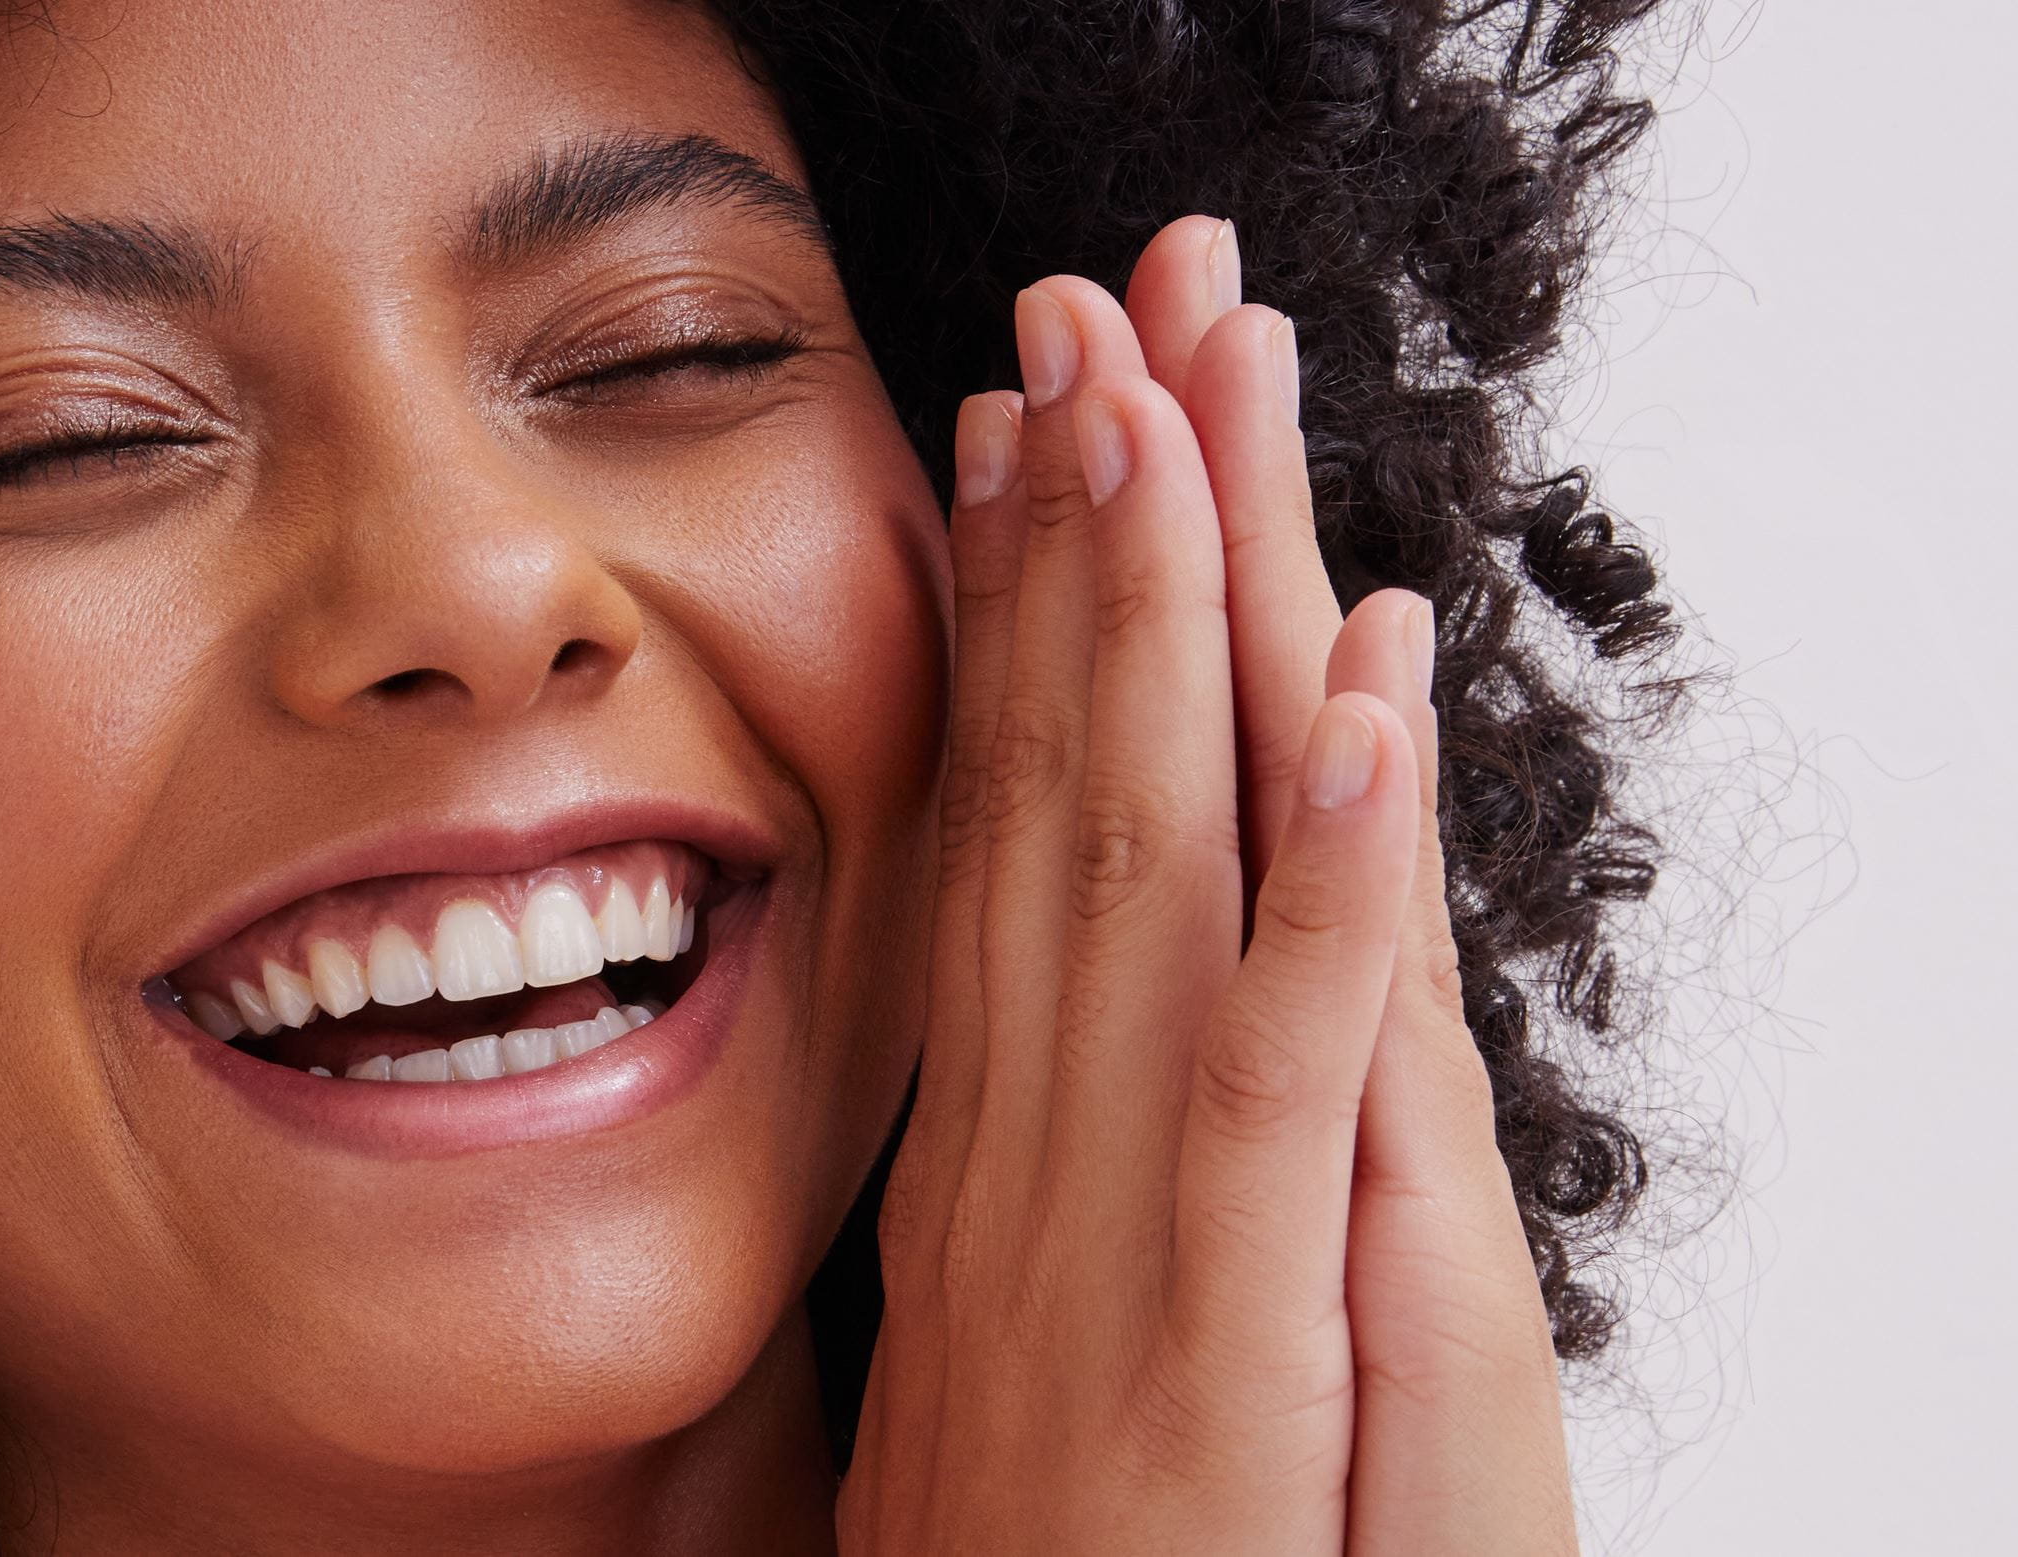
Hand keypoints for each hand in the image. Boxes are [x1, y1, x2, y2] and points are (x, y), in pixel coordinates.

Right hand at [834, 218, 1575, 1553]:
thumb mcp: (988, 1365)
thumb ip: (999, 1193)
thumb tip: (997, 1062)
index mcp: (991, 1145)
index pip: (1001, 833)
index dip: (1010, 620)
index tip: (1016, 441)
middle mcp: (1028, 1145)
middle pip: (1067, 791)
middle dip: (1089, 536)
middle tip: (1096, 317)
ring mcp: (1112, 1226)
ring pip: (1149, 876)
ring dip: (1171, 629)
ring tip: (1179, 415)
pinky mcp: (1223, 1328)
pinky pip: (1271, 1073)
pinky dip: (1330, 888)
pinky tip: (1365, 722)